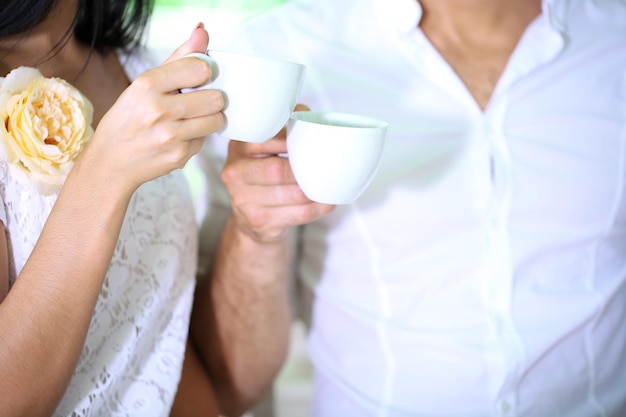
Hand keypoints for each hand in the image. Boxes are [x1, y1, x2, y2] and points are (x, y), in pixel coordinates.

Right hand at [82, 23, 223, 192]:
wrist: (111, 162)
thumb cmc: (129, 119)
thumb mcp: (145, 84)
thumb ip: (178, 58)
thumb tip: (202, 32)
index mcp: (147, 85)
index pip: (200, 69)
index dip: (203, 74)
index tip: (196, 79)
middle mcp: (158, 110)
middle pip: (215, 97)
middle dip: (210, 99)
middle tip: (196, 103)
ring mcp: (170, 136)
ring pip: (216, 120)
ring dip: (209, 119)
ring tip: (191, 119)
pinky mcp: (179, 156)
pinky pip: (206, 140)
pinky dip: (197, 138)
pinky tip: (179, 137)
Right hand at [221, 105, 334, 242]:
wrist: (249, 219)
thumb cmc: (263, 175)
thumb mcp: (262, 150)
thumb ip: (282, 129)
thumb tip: (306, 113)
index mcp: (238, 148)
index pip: (265, 140)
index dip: (290, 142)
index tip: (309, 143)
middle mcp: (234, 173)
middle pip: (277, 170)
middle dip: (305, 170)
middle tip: (324, 166)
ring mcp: (243, 200)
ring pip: (291, 194)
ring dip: (316, 190)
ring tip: (330, 184)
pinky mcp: (259, 220)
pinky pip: (298, 214)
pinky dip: (318, 208)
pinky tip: (327, 202)